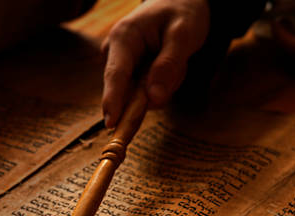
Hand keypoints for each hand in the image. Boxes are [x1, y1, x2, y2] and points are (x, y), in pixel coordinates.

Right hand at [101, 0, 209, 127]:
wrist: (179, 3)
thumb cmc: (181, 13)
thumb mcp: (183, 34)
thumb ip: (168, 66)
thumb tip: (153, 99)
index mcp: (123, 37)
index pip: (116, 75)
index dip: (113, 101)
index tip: (111, 123)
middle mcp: (115, 52)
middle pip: (130, 90)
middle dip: (159, 86)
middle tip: (179, 64)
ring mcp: (122, 65)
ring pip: (142, 94)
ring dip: (165, 84)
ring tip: (176, 58)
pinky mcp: (131, 75)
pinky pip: (147, 92)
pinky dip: (164, 84)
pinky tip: (170, 65)